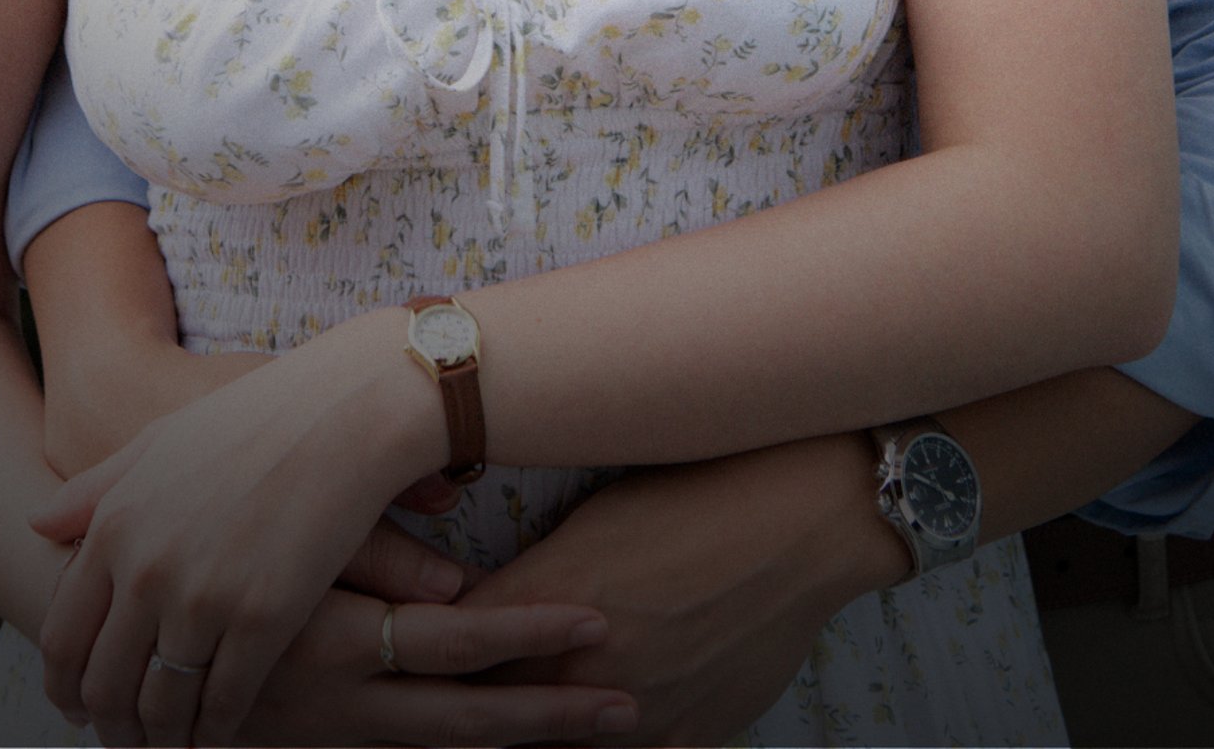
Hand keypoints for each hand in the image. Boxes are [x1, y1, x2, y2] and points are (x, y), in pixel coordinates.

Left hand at [30, 313, 441, 743]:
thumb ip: (96, 488)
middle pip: (106, 685)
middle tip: (128, 742)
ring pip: (162, 706)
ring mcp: (203, 597)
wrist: (346, 410)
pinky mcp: (261, 620)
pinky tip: (220, 733)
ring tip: (174, 746)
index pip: (63, 637)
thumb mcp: (162, 439)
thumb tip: (36, 524)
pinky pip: (222, 704)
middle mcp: (147, 568)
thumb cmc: (258, 416)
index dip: (66, 687)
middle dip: (112, 728)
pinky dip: (215, 732)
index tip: (79, 709)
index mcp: (115, 525)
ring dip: (163, 739)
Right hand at [237, 586, 637, 747]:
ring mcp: (342, 735)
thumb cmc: (230, 559)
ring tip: (603, 727)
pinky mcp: (334, 745)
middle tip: (631, 706)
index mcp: (345, 643)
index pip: (459, 644)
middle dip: (553, 717)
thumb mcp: (296, 549)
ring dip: (526, 740)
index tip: (597, 622)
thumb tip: (458, 580)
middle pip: (471, 723)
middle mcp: (351, 704)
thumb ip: (377, 555)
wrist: (143, 651)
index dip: (530, 633)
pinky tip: (521, 741)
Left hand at [463, 435, 905, 745]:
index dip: (429, 648)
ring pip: (550, 745)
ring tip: (526, 704)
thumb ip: (532, 578)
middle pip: (489, 712)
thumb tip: (481, 609)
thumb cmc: (694, 491)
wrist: (803, 519)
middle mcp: (580, 672)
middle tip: (448, 688)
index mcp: (546, 605)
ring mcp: (634, 719)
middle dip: (469, 695)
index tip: (410, 644)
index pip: (448, 652)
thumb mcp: (594, 518)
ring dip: (535, 724)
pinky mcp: (683, 742)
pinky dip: (604, 741)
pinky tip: (599, 716)